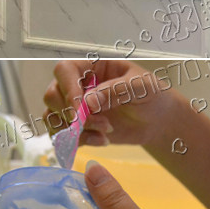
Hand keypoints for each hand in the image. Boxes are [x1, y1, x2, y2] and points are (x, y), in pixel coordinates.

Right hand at [43, 60, 180, 147]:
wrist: (157, 120)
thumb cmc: (151, 94)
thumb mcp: (141, 86)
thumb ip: (116, 90)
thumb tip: (88, 102)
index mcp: (91, 66)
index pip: (64, 70)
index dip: (67, 89)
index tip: (79, 110)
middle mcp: (77, 84)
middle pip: (52, 95)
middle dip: (73, 115)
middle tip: (103, 124)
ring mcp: (74, 107)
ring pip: (52, 117)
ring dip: (74, 131)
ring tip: (104, 134)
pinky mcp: (77, 127)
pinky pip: (62, 135)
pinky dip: (78, 142)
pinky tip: (102, 141)